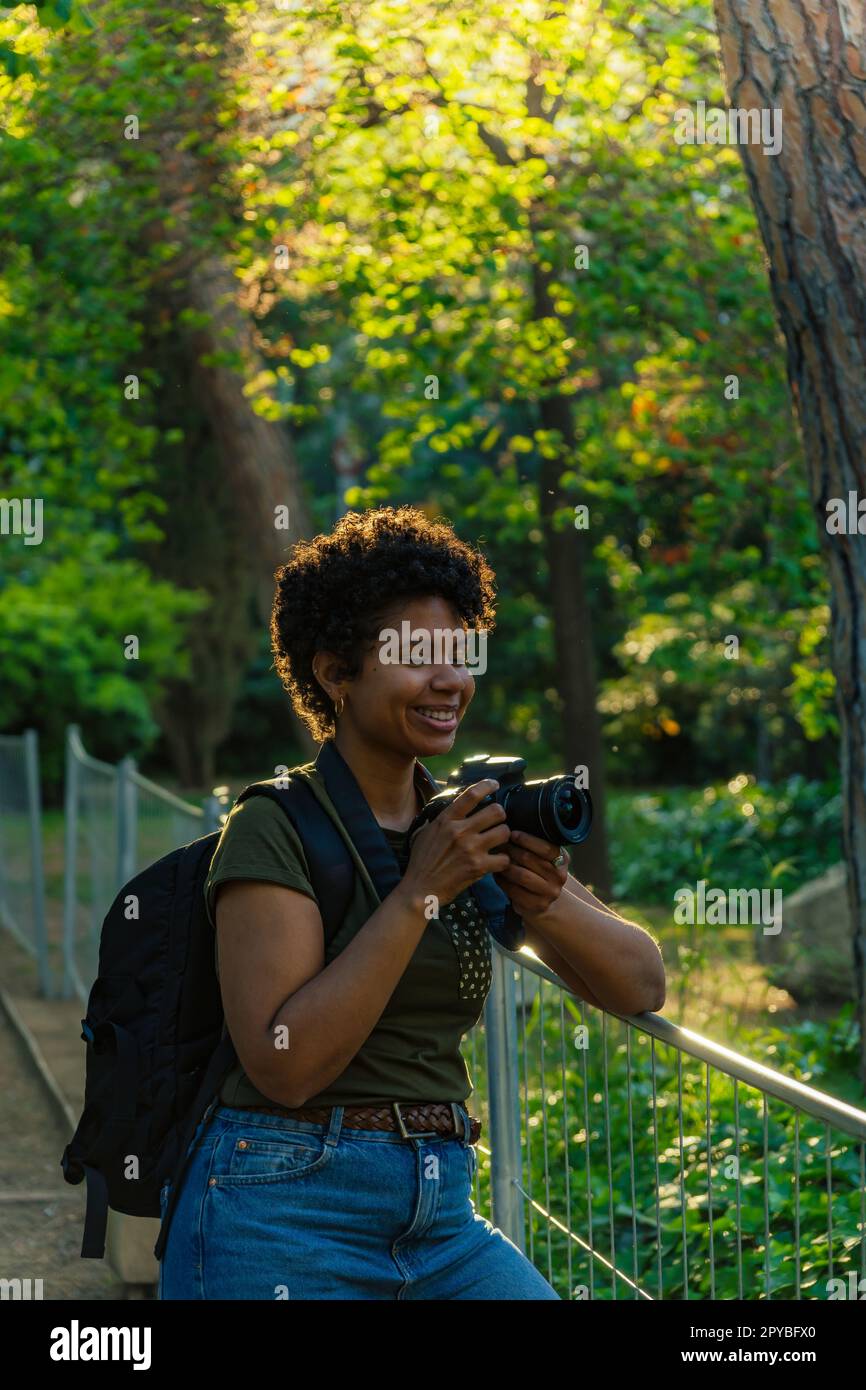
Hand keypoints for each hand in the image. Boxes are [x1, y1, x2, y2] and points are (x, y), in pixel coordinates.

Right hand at [402, 779, 511, 907]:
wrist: (420, 889)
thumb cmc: (421, 862)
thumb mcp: (426, 832)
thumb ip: (443, 819)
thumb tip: (456, 806)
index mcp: (446, 820)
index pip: (471, 795)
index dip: (487, 785)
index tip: (495, 784)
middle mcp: (460, 831)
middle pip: (496, 811)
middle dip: (500, 816)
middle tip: (497, 823)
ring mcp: (471, 849)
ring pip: (504, 832)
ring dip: (504, 837)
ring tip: (498, 842)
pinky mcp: (478, 867)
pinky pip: (504, 858)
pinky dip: (503, 861)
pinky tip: (496, 862)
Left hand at [493, 829, 568, 924]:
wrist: (543, 902)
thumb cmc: (537, 873)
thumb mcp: (542, 858)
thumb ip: (534, 846)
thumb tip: (510, 827)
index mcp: (562, 860)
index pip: (547, 847)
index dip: (528, 839)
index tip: (512, 833)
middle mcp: (560, 876)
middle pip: (531, 859)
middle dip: (512, 850)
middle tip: (499, 845)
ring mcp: (550, 892)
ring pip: (521, 875)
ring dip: (506, 866)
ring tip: (497, 859)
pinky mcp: (538, 905)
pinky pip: (515, 890)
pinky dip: (503, 881)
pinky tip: (497, 875)